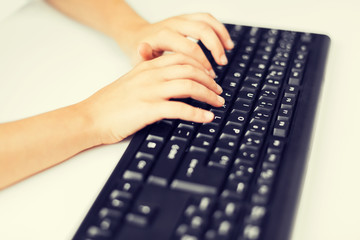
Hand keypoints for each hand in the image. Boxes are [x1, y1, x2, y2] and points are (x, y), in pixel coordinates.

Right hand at [80, 53, 224, 143]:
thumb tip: (173, 82)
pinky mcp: (148, 109)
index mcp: (148, 67)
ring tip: (218, 103)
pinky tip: (206, 118)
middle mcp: (151, 75)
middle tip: (219, 91)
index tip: (211, 77)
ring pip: (189, 86)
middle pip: (190, 69)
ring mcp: (150, 91)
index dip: (202, 66)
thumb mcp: (132, 82)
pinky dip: (198, 114)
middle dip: (210, 80)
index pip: (182, 58)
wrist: (91, 117)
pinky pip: (180, 109)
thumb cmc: (111, 103)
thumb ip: (151, 77)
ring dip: (208, 95)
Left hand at [122, 13, 233, 72]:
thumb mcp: (139, 59)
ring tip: (228, 52)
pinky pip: (208, 19)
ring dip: (220, 36)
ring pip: (207, 21)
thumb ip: (143, 57)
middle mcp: (174, 24)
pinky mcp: (188, 18)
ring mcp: (182, 19)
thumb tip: (143, 50)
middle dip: (215, 48)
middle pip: (201, 30)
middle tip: (221, 64)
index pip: (189, 48)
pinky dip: (219, 29)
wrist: (138, 36)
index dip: (202, 63)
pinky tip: (226, 43)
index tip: (208, 77)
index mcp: (163, 35)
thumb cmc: (141, 52)